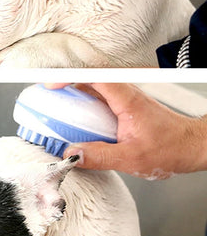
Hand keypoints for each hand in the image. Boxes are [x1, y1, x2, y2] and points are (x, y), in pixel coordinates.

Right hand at [45, 83, 206, 178]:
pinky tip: (77, 122)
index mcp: (126, 99)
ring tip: (56, 110)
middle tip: (46, 100)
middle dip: (64, 86)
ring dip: (73, 96)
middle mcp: (124, 94)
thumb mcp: (132, 158)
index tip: (51, 87)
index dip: (69, 78)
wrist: (191, 146)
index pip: (93, 77)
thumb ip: (100, 157)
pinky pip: (98, 100)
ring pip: (93, 89)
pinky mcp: (124, 107)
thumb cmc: (171, 148)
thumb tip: (73, 154)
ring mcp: (124, 99)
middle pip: (88, 80)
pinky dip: (83, 106)